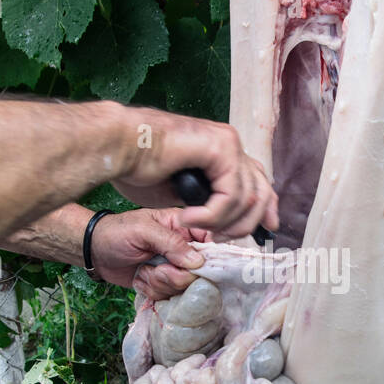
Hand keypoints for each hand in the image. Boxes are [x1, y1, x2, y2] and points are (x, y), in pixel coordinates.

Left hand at [88, 209, 210, 301]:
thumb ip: (171, 242)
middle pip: (199, 272)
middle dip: (175, 276)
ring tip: (144, 271)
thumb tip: (197, 261)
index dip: (207, 257)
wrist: (95, 252)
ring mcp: (174, 268)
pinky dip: (152, 291)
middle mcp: (183, 248)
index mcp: (183, 227)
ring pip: (183, 287)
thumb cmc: (116, 233)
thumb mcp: (143, 231)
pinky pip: (169, 296)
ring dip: (160, 283)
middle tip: (157, 268)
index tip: (193, 266)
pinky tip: (141, 278)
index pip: (211, 242)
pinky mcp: (163, 284)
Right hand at [114, 111, 277, 237]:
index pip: (259, 183)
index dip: (264, 210)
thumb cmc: (139, 167)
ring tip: (193, 225)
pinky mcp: (221, 146)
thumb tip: (224, 224)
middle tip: (219, 240)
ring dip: (221, 223)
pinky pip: (231, 194)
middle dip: (246, 224)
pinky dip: (212, 214)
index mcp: (224, 152)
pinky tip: (189, 217)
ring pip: (248, 198)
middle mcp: (230, 145)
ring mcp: (228, 143)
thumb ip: (207, 204)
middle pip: (262, 191)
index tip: (264, 232)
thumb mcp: (182, 195)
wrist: (118, 146)